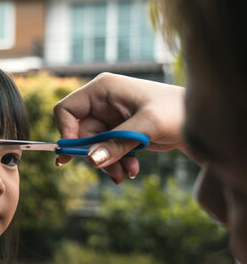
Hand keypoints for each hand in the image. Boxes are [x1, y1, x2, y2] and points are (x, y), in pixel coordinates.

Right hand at [54, 73, 187, 182]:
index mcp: (102, 89)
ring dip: (108, 163)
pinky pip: (106, 150)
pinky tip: (132, 169)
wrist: (197, 122)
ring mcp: (109, 116)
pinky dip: (116, 162)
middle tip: (112, 173)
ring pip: (93, 145)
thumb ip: (117, 143)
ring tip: (127, 174)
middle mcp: (101, 101)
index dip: (66, 132)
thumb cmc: (176, 112)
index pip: (67, 109)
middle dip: (95, 155)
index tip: (76, 154)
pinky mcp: (117, 130)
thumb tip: (91, 160)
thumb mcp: (146, 127)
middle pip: (80, 133)